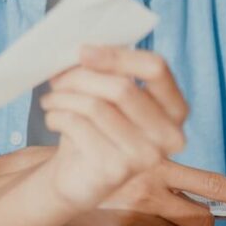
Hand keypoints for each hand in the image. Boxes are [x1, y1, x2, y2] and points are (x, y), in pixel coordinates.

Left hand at [39, 46, 188, 211]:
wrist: (79, 176)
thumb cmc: (96, 127)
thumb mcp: (107, 95)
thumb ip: (108, 70)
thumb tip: (84, 49)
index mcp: (174, 108)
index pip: (156, 68)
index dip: (117, 56)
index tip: (82, 51)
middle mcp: (169, 135)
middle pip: (121, 87)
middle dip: (80, 77)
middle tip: (56, 78)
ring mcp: (145, 156)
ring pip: (95, 106)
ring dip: (63, 97)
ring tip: (50, 99)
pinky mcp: (116, 170)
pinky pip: (78, 126)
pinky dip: (56, 116)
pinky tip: (52, 119)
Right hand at [57, 159, 225, 225]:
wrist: (51, 179)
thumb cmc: (95, 164)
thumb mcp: (130, 155)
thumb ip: (158, 167)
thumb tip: (195, 192)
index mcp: (158, 165)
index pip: (213, 183)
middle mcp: (151, 189)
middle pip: (201, 219)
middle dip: (200, 222)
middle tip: (185, 217)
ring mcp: (136, 216)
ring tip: (134, 212)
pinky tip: (114, 222)